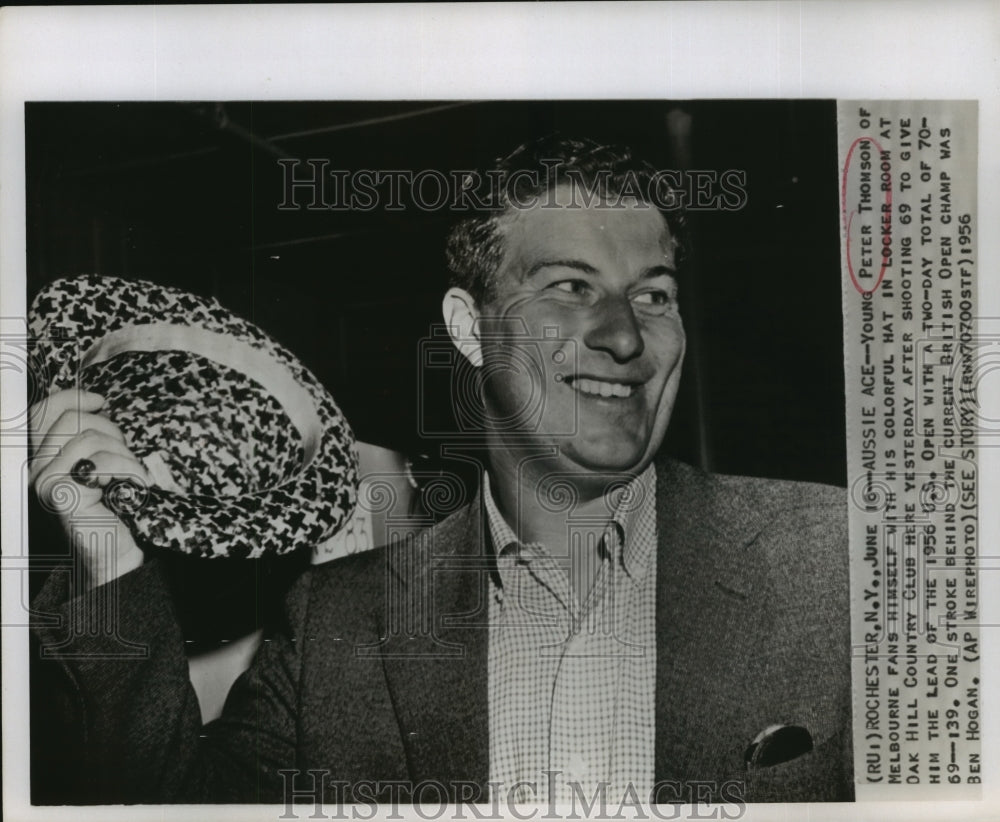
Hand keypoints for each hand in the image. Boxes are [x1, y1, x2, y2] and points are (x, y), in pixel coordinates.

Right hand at [29, 389, 147, 589]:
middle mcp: (36, 469)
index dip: (72, 398)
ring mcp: (44, 482)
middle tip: (125, 458)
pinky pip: (99, 460)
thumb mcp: (104, 462)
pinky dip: (127, 468)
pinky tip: (132, 486)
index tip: (100, 401)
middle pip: (71, 420)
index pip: (44, 413)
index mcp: (44, 458)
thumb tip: (97, 402)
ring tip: (130, 477)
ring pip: (89, 438)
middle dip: (110, 432)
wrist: (123, 552)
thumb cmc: (119, 507)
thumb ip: (91, 435)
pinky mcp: (61, 495)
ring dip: (123, 454)